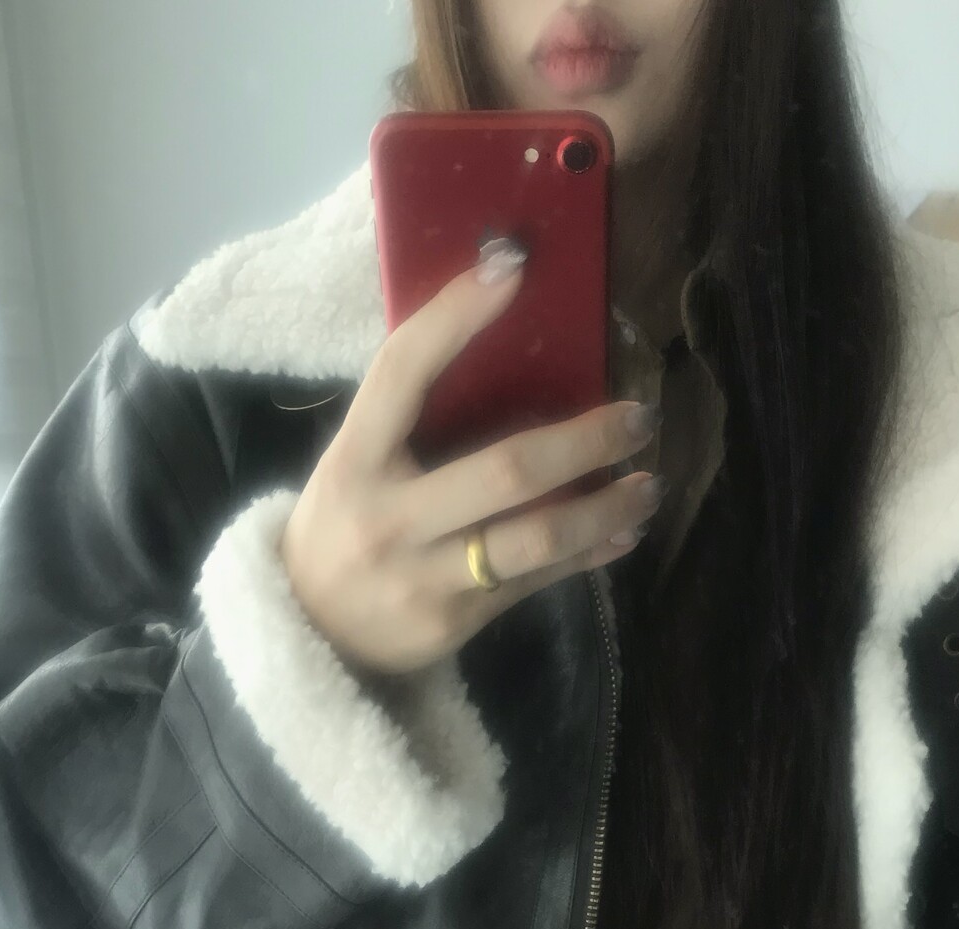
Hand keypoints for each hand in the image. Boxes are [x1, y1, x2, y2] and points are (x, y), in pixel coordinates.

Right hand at [280, 244, 665, 676]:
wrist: (311, 633)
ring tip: (648, 485)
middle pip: (505, 470)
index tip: (514, 265)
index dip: (455, 315)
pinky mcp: (454, 621)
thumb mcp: (356, 463)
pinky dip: (589, 555)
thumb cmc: (346, 525)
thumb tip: (507, 346)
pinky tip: (625, 533)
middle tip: (638, 417)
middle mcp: (388, 518)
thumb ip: (411, 417)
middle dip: (584, 440)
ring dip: (604, 508)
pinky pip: (537, 581)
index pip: (402, 372)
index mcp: (354, 459)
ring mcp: (424, 576)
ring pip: (536, 537)